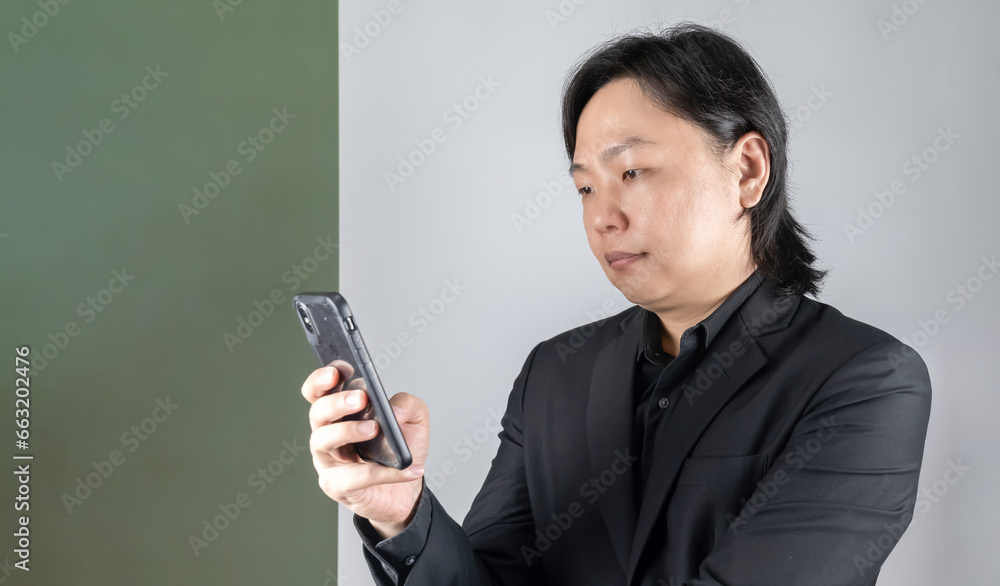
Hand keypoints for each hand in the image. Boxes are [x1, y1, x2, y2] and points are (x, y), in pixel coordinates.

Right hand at [302, 361, 429, 538]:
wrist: (405, 491)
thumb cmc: (399, 450)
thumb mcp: (414, 420)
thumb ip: (408, 405)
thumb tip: (393, 410)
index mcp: (340, 412)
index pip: (318, 391)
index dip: (322, 378)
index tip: (338, 370)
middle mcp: (327, 433)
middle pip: (317, 412)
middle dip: (336, 402)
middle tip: (360, 398)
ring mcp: (328, 460)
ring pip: (323, 441)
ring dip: (348, 431)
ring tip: (373, 429)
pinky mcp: (336, 485)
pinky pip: (356, 477)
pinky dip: (384, 472)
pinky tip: (408, 467)